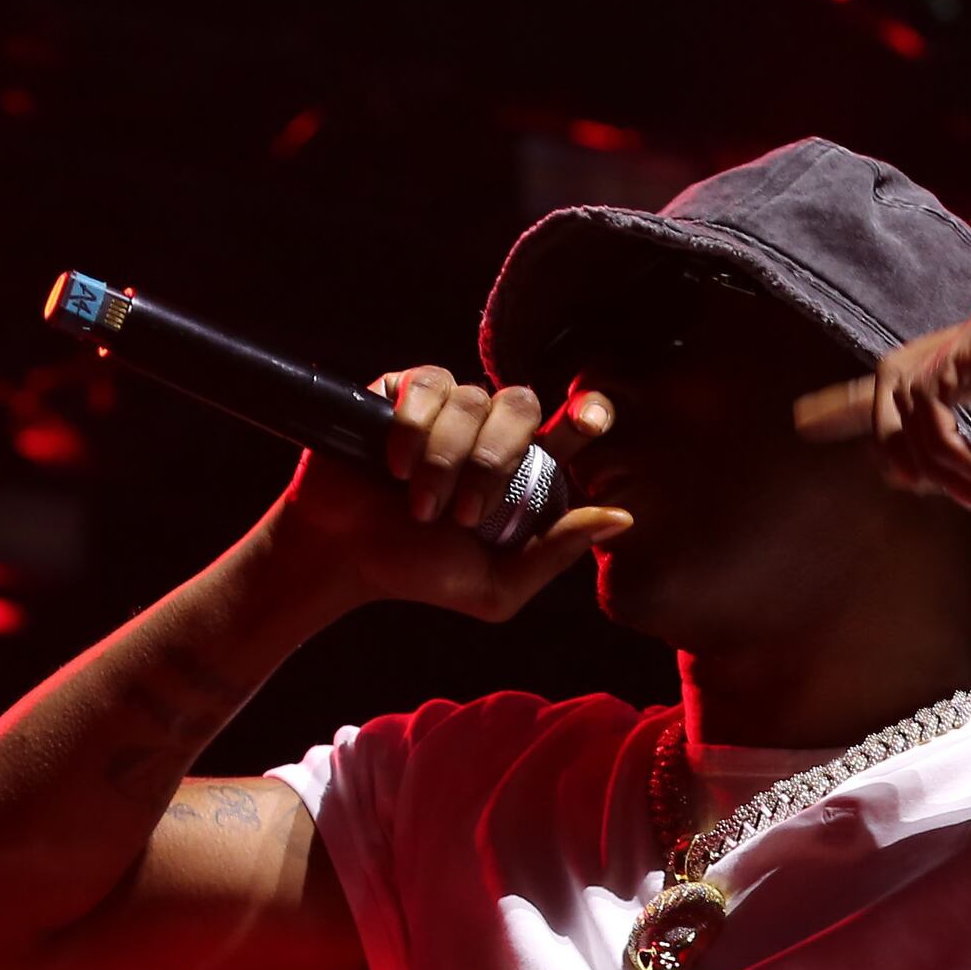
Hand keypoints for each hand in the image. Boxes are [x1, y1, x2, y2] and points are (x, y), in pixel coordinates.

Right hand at [270, 367, 629, 617]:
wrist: (347, 555)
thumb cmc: (422, 572)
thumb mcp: (498, 584)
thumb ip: (557, 551)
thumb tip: (623, 518)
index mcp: (524, 470)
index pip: (571, 426)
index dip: (587, 413)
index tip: (592, 420)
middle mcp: (491, 431)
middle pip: (521, 406)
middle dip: (493, 462)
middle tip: (463, 516)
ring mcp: (448, 406)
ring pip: (471, 399)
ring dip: (444, 460)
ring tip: (418, 506)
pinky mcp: (402, 390)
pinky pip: (426, 385)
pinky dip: (412, 429)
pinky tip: (393, 466)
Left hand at [798, 297, 970, 516]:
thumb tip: (928, 476)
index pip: (913, 372)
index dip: (855, 400)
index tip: (810, 420)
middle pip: (891, 375)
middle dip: (875, 429)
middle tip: (900, 481)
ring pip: (903, 390)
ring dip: (926, 457)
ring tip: (967, 495)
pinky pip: (927, 396)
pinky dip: (942, 447)